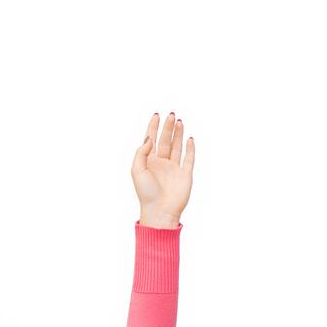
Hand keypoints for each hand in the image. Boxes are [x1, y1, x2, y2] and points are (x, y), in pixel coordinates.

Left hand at [132, 111, 193, 226]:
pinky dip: (190, 148)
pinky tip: (190, 138)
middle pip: (165, 141)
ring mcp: (174, 169)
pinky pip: (189, 158)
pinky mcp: (185, 174)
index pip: (151, 141)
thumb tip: (149, 138)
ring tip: (179, 121)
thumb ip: (141, 153)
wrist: (160, 211)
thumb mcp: (137, 171)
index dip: (153, 128)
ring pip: (176, 147)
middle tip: (171, 115)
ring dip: (178, 134)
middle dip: (167, 128)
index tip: (156, 115)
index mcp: (148, 163)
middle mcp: (161, 164)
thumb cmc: (146, 194)